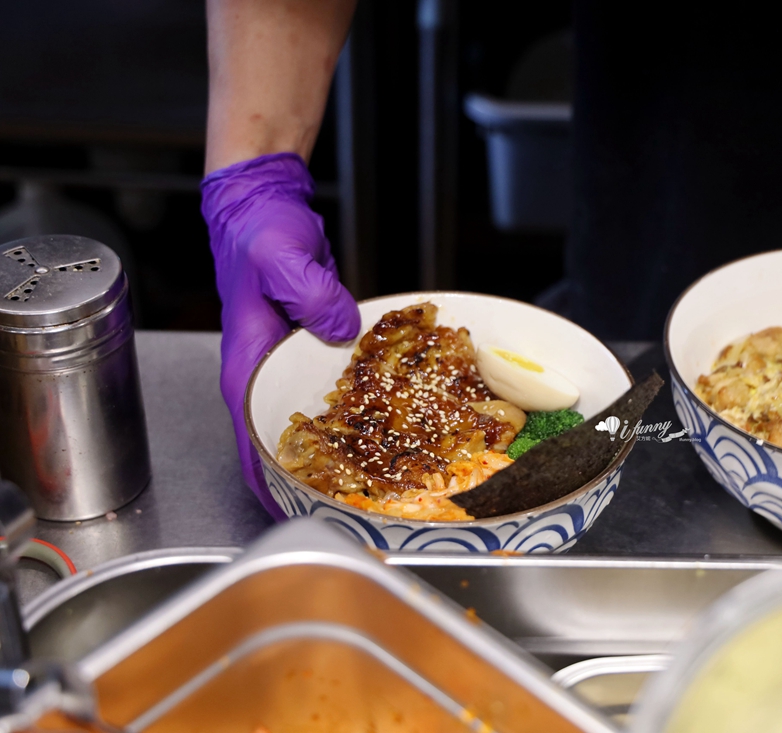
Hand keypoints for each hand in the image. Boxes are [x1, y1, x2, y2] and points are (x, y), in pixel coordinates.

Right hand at [202, 153, 359, 515]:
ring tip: (377, 483)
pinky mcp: (312, 352)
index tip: (295, 516)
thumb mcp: (281, 255)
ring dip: (339, 448)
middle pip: (284, 441)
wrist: (264, 205)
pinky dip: (356, 410)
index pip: (251, 440)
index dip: (270, 485)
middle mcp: (266, 374)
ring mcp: (289, 365)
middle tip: (353, 510)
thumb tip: (340, 329)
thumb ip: (311, 293)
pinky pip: (333, 392)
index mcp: (247, 365)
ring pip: (312, 420)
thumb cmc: (258, 231)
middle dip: (312, 478)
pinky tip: (389, 424)